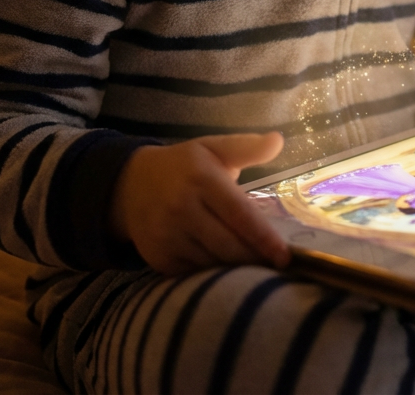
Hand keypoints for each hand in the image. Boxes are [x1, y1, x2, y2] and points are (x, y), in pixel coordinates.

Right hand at [109, 132, 289, 274]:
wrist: (130, 185)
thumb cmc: (184, 166)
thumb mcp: (214, 147)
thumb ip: (247, 146)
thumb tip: (278, 140)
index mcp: (202, 179)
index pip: (239, 214)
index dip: (263, 237)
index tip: (284, 255)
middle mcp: (182, 208)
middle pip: (228, 245)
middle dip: (255, 258)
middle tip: (277, 265)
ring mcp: (168, 236)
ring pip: (212, 262)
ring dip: (236, 268)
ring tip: (257, 268)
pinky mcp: (159, 257)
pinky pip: (194, 273)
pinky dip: (213, 274)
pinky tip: (227, 270)